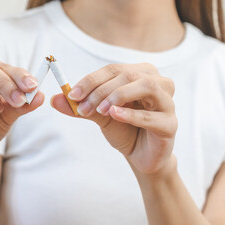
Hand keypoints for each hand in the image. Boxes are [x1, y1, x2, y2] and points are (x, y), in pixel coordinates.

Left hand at [51, 63, 176, 174]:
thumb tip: (54, 99)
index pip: (114, 69)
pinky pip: (152, 116)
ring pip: (146, 87)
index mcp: (141, 74)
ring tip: (100, 110)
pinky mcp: (170, 124)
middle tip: (83, 107)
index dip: (91, 80)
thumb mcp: (100, 114)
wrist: (140, 155)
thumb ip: (81, 106)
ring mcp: (167, 103)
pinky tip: (115, 115)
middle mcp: (158, 83)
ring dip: (118, 96)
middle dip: (101, 90)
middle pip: (129, 75)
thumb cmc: (124, 129)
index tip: (72, 94)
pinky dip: (131, 114)